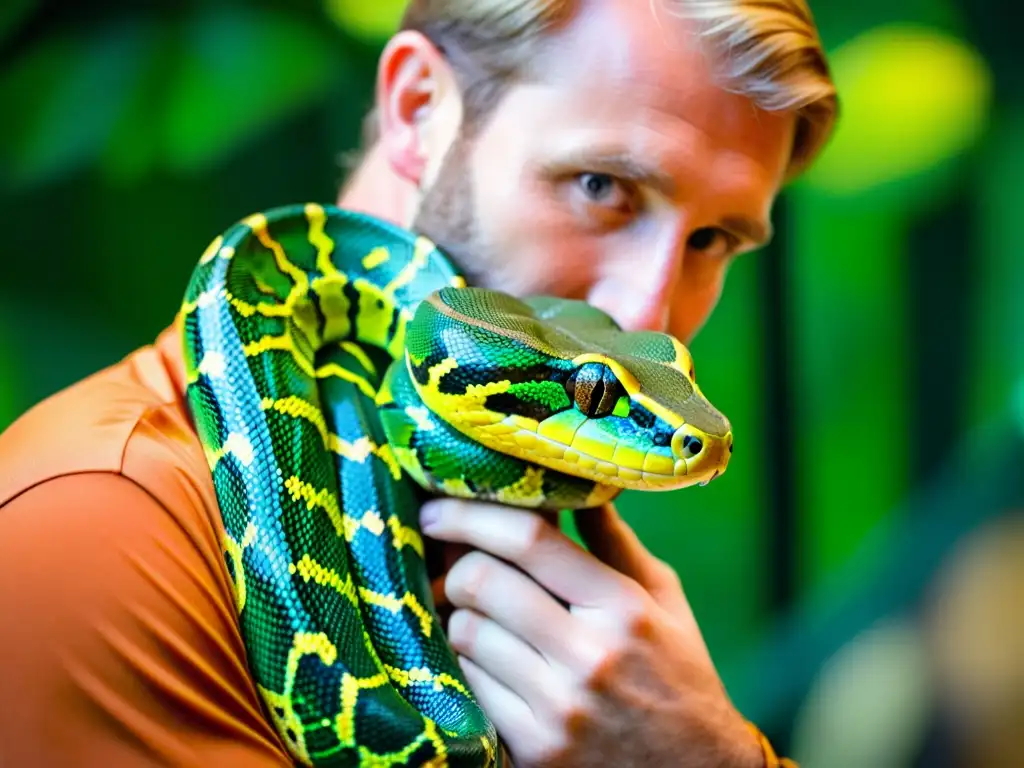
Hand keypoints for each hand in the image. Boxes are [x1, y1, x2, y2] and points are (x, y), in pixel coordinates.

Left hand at [419, 499, 764, 767]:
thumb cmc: (678, 675)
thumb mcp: (661, 600)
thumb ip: (614, 542)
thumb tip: (576, 483)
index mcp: (623, 606)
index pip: (530, 540)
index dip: (472, 515)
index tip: (439, 509)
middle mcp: (590, 655)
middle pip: (482, 583)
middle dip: (456, 567)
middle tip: (453, 566)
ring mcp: (559, 708)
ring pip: (465, 634)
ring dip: (461, 618)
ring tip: (478, 616)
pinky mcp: (535, 750)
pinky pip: (469, 686)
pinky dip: (469, 665)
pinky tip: (488, 661)